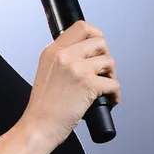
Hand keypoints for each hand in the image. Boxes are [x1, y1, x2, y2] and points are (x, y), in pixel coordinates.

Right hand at [21, 21, 120, 147]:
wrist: (38, 126)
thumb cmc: (42, 107)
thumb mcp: (46, 72)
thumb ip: (62, 60)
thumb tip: (86, 56)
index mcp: (52, 51)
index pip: (81, 27)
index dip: (95, 36)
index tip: (98, 48)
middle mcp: (64, 56)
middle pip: (99, 41)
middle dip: (105, 56)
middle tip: (102, 71)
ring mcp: (76, 68)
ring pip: (109, 61)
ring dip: (111, 75)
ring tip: (104, 86)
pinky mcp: (88, 84)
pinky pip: (113, 83)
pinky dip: (115, 93)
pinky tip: (109, 100)